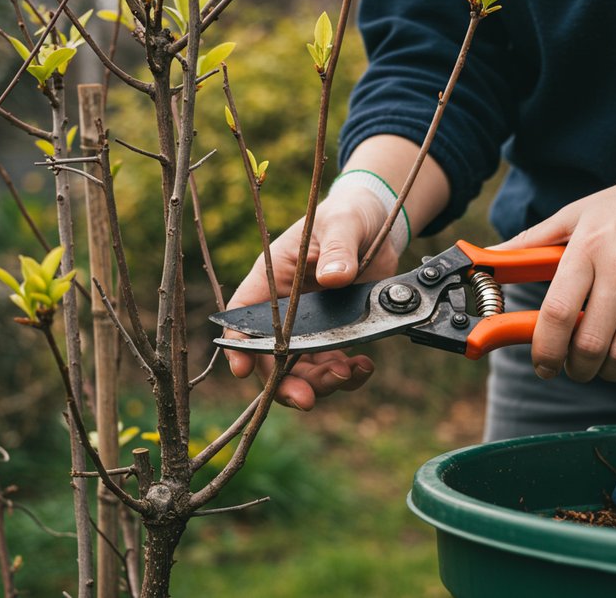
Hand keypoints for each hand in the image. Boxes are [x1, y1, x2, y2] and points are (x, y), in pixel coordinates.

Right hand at [223, 188, 399, 409]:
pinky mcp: (337, 336)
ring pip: (302, 371)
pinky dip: (349, 375)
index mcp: (270, 280)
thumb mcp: (341, 224)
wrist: (377, 224)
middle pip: (271, 358)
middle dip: (285, 383)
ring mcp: (311, 328)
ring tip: (349, 373)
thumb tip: (334, 277)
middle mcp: (284, 311)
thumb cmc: (346, 216)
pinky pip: (334, 367)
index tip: (243, 369)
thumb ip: (338, 249)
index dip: (238, 346)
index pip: (241, 317)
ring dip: (322, 383)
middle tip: (307, 399)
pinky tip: (364, 367)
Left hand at [493, 176, 615, 381]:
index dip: (545, 349)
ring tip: (605, 364)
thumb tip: (492, 255)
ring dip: (610, 371)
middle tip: (574, 367)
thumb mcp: (578, 213)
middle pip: (590, 342)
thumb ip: (534, 241)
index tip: (543, 365)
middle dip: (577, 368)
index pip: (559, 312)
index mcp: (588, 246)